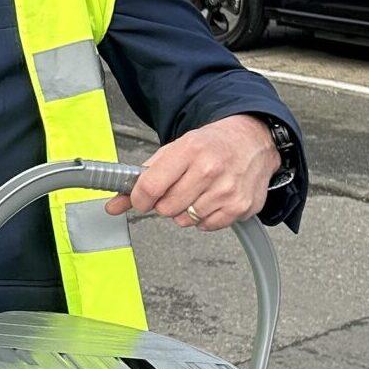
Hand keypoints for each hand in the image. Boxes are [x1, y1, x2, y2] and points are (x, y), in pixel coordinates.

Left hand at [105, 114, 279, 230]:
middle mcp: (210, 170)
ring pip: (185, 220)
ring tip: (198, 190)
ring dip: (185, 210)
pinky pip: (206, 226)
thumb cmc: (212, 145)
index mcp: (189, 150)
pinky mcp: (241, 207)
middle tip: (176, 188)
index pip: (151, 187)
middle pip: (166, 208)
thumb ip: (143, 177)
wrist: (253, 141)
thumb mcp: (175, 149)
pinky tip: (212, 198)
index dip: (140, 198)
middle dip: (165, 202)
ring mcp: (227, 190)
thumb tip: (114, 205)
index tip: (141, 199)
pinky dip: (204, 217)